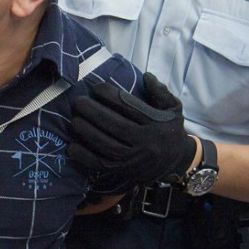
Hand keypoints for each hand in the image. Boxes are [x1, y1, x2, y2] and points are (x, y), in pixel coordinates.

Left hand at [68, 72, 196, 187]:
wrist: (176, 163)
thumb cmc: (169, 130)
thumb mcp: (173, 108)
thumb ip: (160, 92)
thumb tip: (146, 76)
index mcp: (156, 124)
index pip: (130, 107)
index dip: (110, 95)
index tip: (96, 87)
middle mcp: (145, 143)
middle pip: (115, 126)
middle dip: (93, 112)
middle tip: (78, 102)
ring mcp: (133, 160)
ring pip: (106, 145)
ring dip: (86, 132)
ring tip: (74, 120)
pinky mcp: (123, 172)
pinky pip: (100, 165)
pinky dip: (84, 157)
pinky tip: (72, 147)